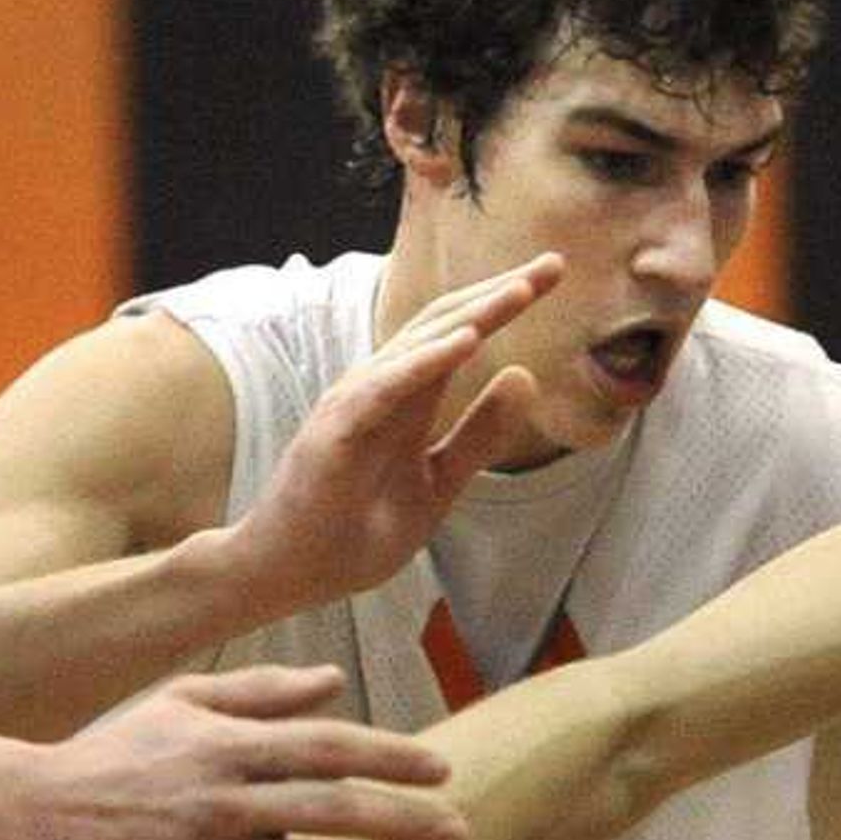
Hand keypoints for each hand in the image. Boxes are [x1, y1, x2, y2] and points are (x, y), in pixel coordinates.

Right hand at [25, 663, 465, 839]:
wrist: (30, 819)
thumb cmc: (111, 757)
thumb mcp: (180, 704)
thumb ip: (262, 693)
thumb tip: (335, 683)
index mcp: (227, 745)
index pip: (328, 746)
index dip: (391, 756)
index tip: (442, 769)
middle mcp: (226, 801)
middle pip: (336, 809)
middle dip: (407, 821)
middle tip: (461, 830)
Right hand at [221, 255, 557, 608]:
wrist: (286, 574)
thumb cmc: (352, 531)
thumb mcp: (437, 483)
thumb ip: (478, 435)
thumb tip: (526, 376)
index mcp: (407, 399)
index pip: (459, 334)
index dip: (503, 303)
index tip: (554, 274)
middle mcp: (380, 389)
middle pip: (444, 325)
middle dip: (499, 293)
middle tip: (554, 264)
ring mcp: (354, 406)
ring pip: (417, 346)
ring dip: (470, 316)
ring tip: (520, 290)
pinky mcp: (335, 432)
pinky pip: (385, 389)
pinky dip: (423, 363)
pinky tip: (466, 342)